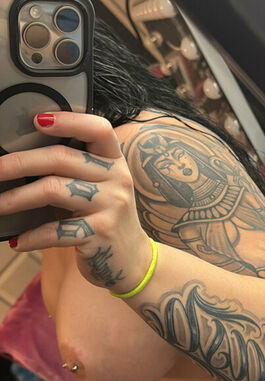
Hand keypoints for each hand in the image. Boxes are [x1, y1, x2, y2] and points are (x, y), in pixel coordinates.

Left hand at [0, 112, 150, 291]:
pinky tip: (17, 241)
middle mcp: (116, 179)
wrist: (132, 261)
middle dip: (20, 162)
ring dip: (16, 198)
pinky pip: (56, 231)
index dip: (69, 120)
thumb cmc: (105, 218)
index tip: (37, 120)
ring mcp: (111, 206)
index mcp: (114, 161)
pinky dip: (32, 236)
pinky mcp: (100, 234)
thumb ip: (75, 170)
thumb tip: (20, 161)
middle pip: (62, 158)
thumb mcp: (100, 187)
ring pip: (53, 190)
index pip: (98, 130)